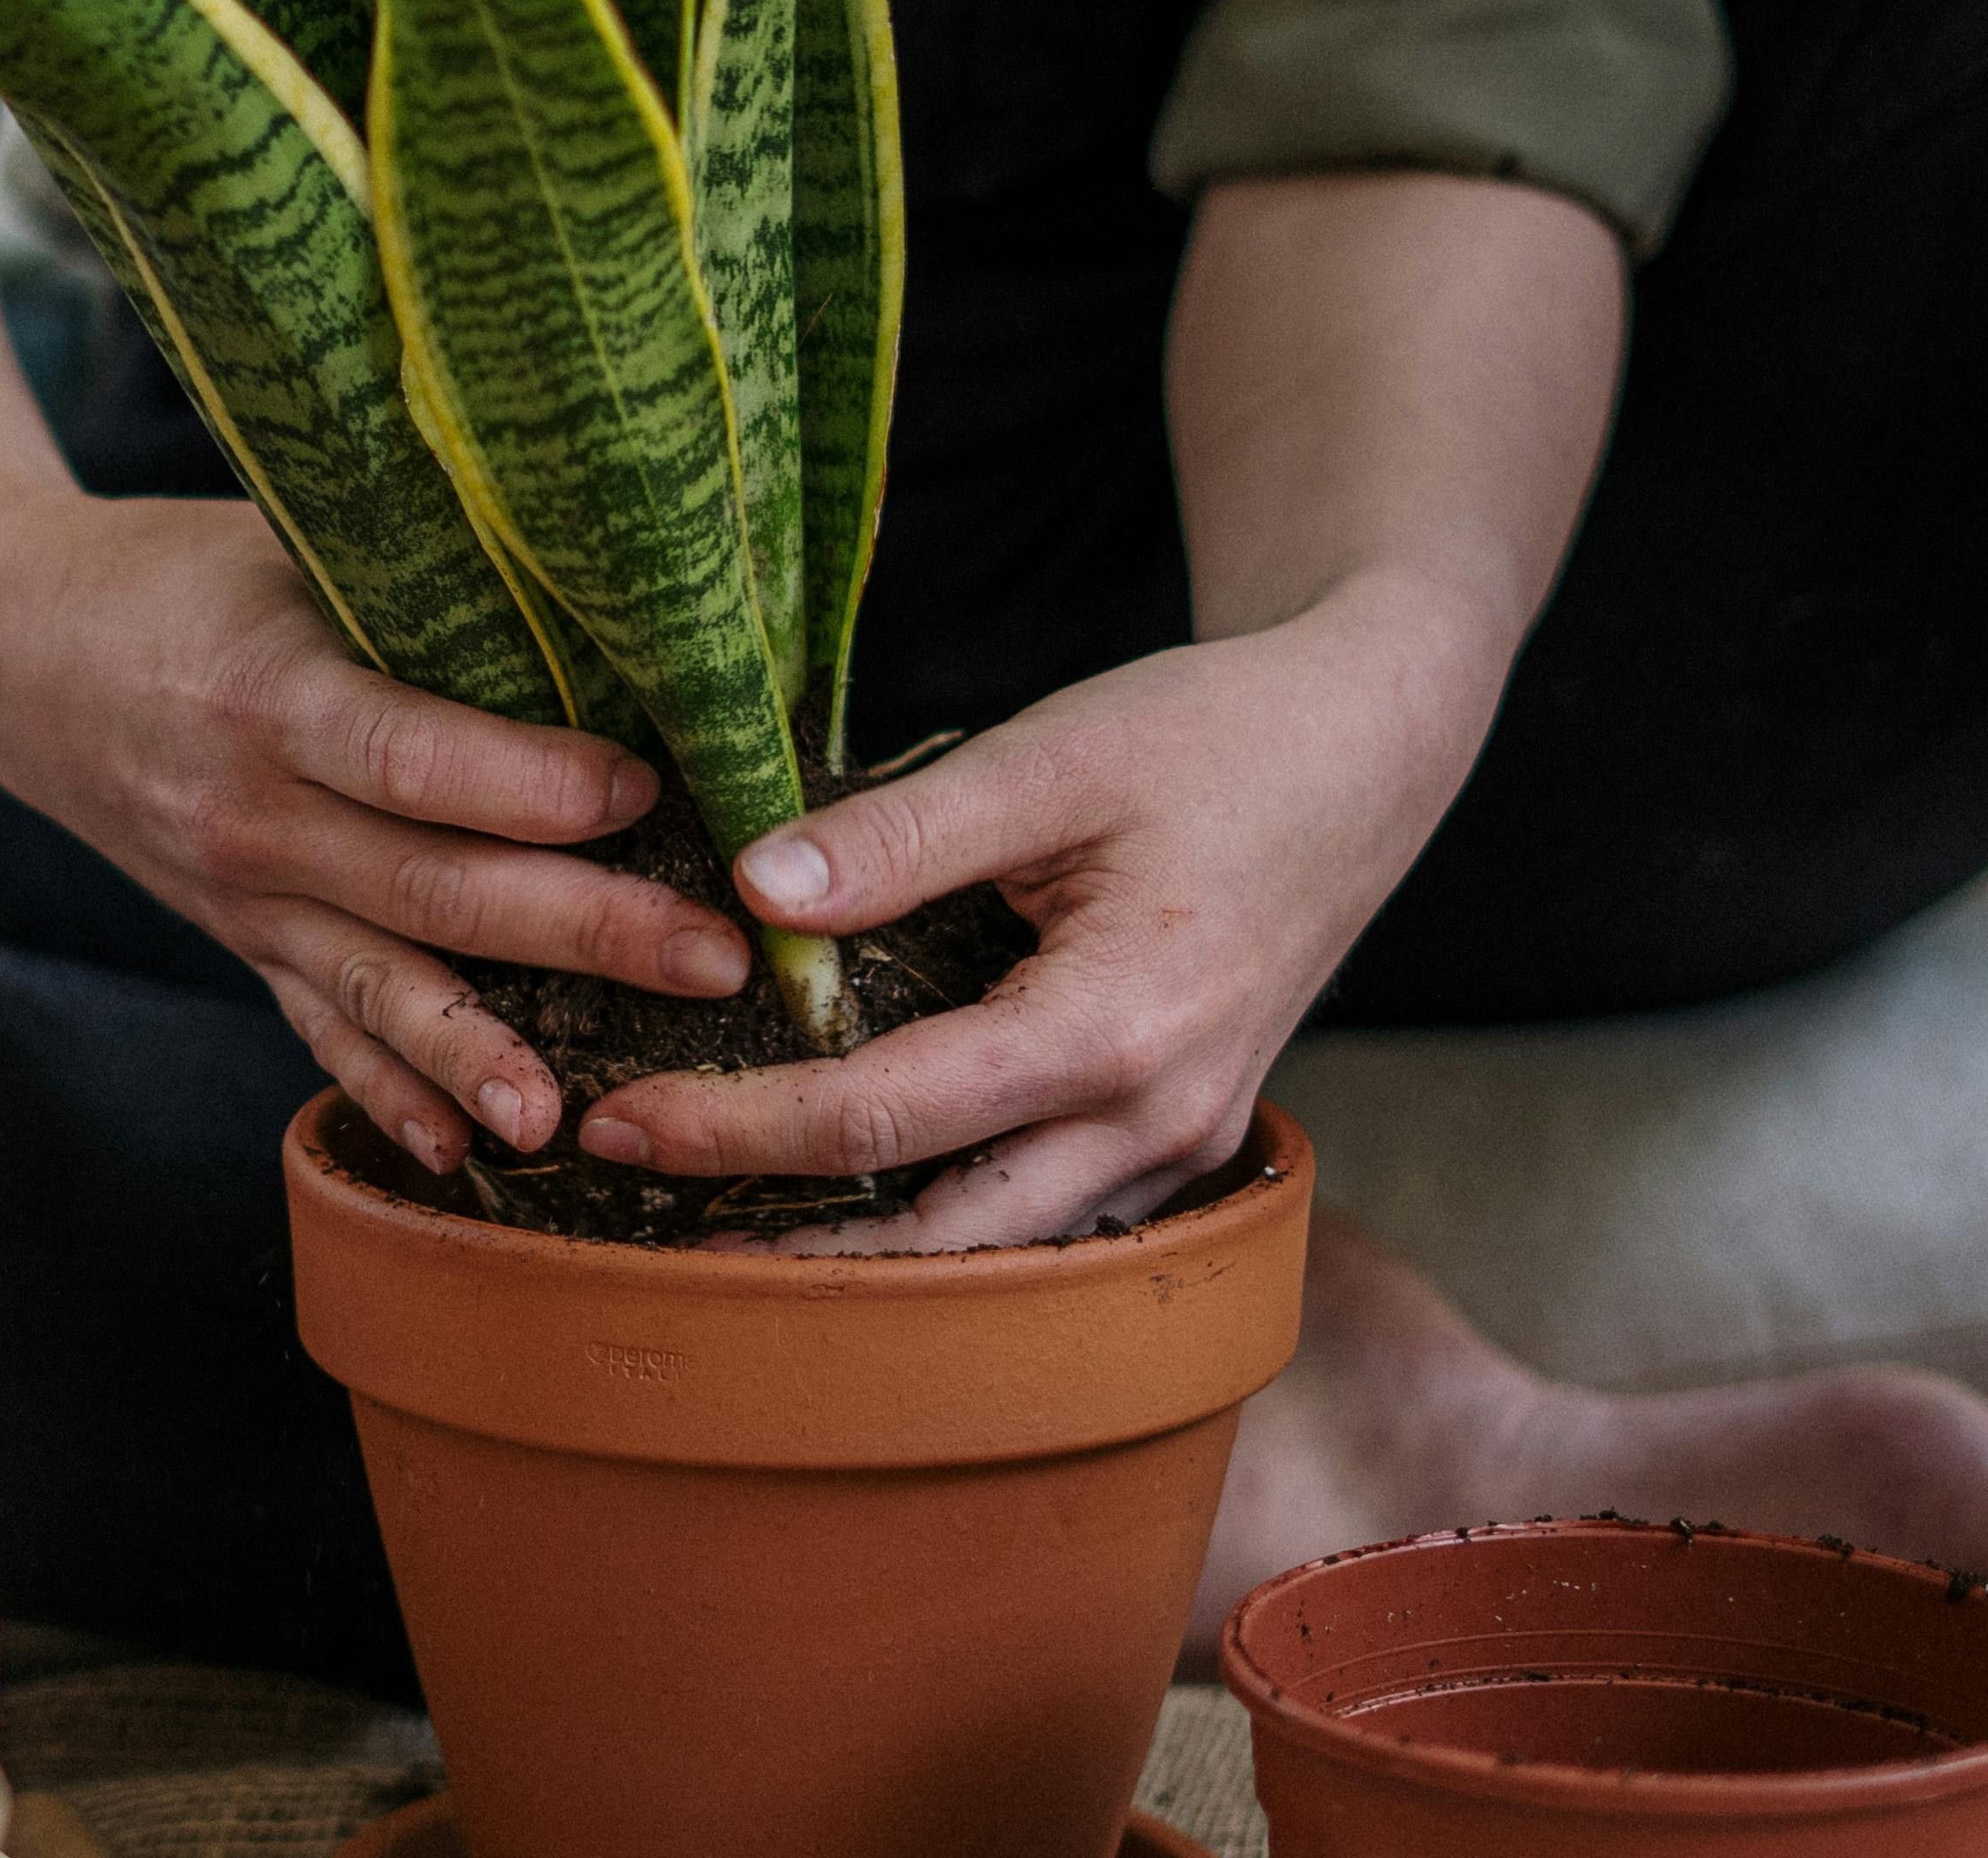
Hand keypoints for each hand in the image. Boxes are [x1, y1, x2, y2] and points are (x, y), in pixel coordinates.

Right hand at [0, 490, 749, 1173]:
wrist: (16, 646)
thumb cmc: (178, 572)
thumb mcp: (283, 541)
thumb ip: (419, 579)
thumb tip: (605, 596)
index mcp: (268, 695)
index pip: (414, 759)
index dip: (534, 785)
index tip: (649, 790)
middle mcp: (251, 812)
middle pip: (431, 889)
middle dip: (582, 930)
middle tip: (714, 958)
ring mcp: (241, 894)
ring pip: (379, 986)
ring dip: (485, 1054)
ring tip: (579, 1114)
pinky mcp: (240, 941)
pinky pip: (318, 1031)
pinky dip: (387, 1097)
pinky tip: (463, 1157)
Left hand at [573, 575, 1512, 1251]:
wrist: (1369, 745)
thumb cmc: (1218, 735)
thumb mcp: (1051, 756)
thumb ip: (899, 835)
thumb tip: (749, 893)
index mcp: (1119, 1030)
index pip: (887, 1117)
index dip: (739, 1129)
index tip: (618, 1124)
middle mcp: (1160, 1119)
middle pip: (940, 1234)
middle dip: (783, 1241)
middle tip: (635, 1218)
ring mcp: (1183, 1141)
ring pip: (1001, 1249)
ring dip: (864, 1252)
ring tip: (717, 1229)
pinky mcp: (1183, 1130)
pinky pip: (1051, 1212)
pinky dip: (946, 1215)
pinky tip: (850, 1192)